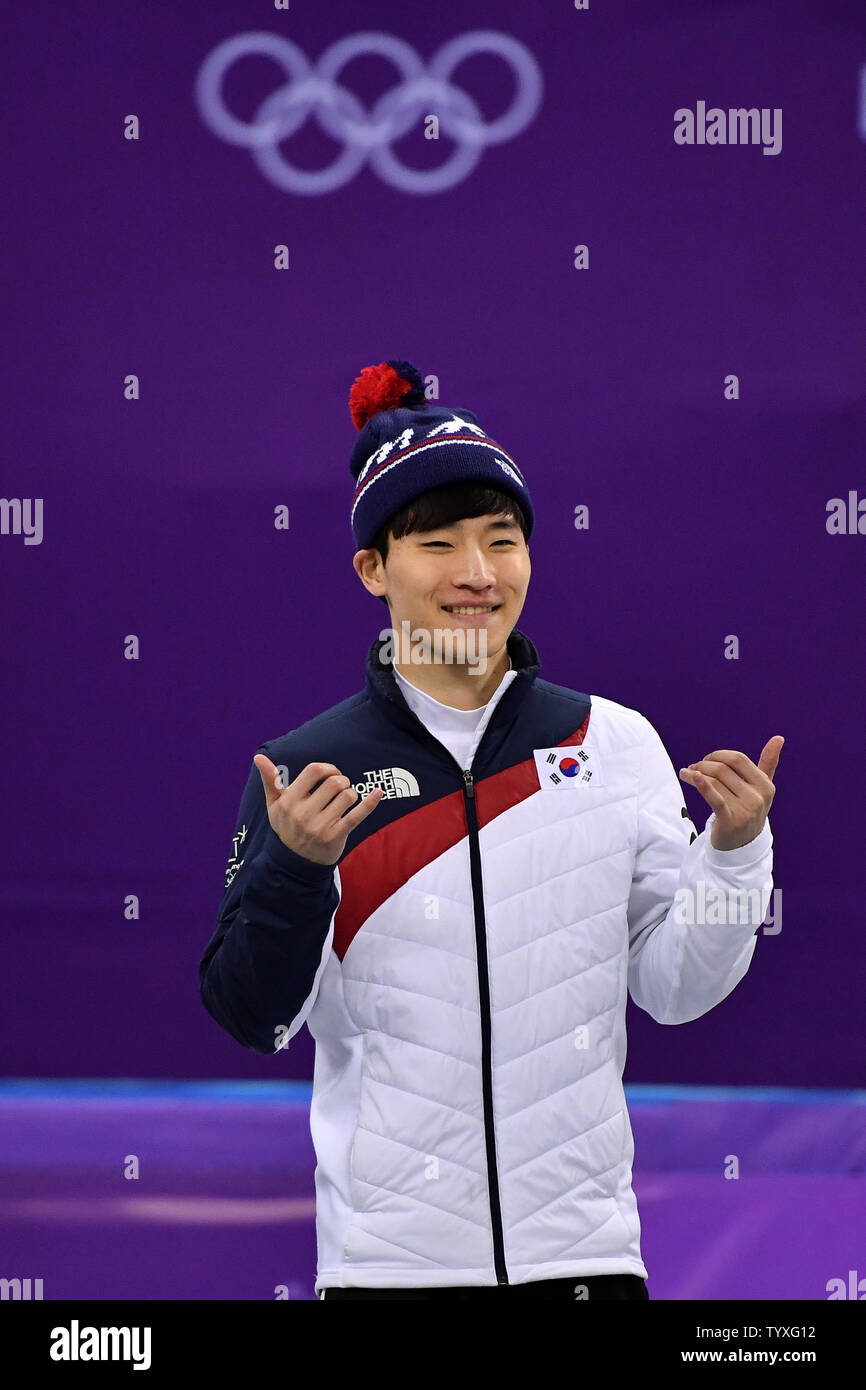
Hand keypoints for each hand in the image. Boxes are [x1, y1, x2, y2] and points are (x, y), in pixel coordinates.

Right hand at [253, 756, 382, 864]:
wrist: (294, 863)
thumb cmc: (286, 827)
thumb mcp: (274, 806)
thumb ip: (270, 780)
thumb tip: (258, 757)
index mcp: (288, 801)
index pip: (314, 770)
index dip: (328, 768)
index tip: (331, 774)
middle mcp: (303, 814)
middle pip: (334, 782)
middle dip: (342, 781)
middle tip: (340, 788)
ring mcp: (320, 827)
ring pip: (348, 796)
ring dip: (351, 793)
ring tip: (345, 800)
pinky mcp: (336, 837)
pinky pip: (357, 815)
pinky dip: (370, 802)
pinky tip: (378, 792)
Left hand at [679, 736, 783, 850]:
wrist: (741, 845)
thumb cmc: (749, 810)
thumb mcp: (761, 788)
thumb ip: (768, 763)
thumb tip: (779, 737)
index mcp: (766, 786)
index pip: (738, 759)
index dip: (719, 755)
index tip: (707, 759)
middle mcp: (758, 797)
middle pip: (723, 769)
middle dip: (704, 765)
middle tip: (693, 768)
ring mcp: (745, 810)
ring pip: (714, 782)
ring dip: (695, 774)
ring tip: (686, 774)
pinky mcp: (730, 821)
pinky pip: (714, 798)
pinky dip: (702, 785)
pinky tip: (691, 777)